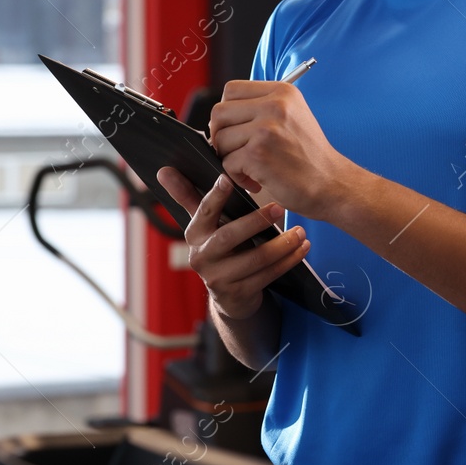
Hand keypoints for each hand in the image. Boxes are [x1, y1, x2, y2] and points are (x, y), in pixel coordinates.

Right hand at [156, 166, 310, 319]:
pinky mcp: (237, 294)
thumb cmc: (220, 248)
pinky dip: (287, 262)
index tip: (227, 178)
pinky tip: (302, 249)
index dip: (214, 195)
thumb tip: (164, 170)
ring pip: (254, 259)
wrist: (229, 295)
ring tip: (301, 232)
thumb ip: (189, 197)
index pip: (203, 211)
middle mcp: (201, 256)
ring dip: (281, 245)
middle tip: (280, 207)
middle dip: (256, 221)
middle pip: (229, 236)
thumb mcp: (206, 225)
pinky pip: (267, 276)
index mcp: (194, 234)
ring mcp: (218, 278)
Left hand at [208, 80, 355, 219]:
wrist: (332, 183)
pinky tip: (255, 181)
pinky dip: (237, 177)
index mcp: (282, 92)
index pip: (232, 90)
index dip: (228, 112)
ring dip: (230, 159)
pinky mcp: (258, 154)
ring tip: (251, 169)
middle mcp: (275, 105)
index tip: (237, 130)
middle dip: (221, 136)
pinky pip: (227, 163)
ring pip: (221, 140)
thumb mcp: (293, 116)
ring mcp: (266, 129)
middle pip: (219, 113)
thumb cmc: (309, 155)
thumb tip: (219, 117)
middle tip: (237, 152)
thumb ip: (261, 108)